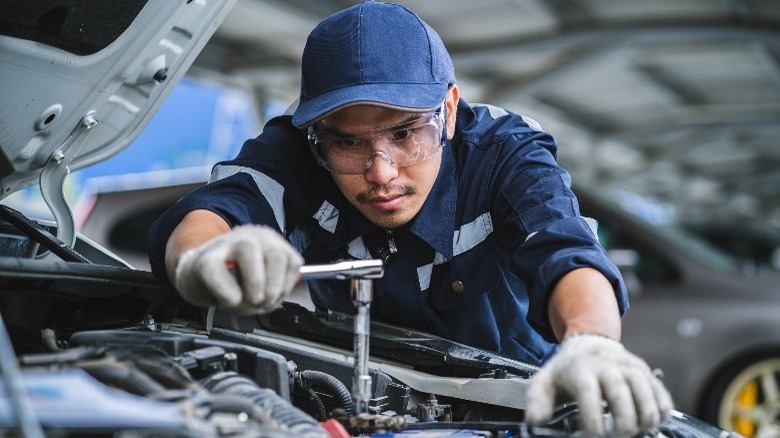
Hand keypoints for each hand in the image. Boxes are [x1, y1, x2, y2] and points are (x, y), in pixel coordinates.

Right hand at [173, 225, 303, 314]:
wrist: (194, 275)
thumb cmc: (231, 282)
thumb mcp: (260, 285)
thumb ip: (273, 290)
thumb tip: (272, 300)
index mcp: (269, 241)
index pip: (292, 260)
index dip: (286, 286)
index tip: (275, 299)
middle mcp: (252, 236)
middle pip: (275, 254)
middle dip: (273, 288)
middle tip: (262, 303)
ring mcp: (227, 243)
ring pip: (249, 251)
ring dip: (254, 285)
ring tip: (245, 301)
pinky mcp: (205, 258)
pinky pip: (218, 272)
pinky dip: (227, 293)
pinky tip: (227, 300)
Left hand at [525, 333, 672, 436]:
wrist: (588, 343)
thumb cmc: (567, 370)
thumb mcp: (545, 382)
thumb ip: (537, 402)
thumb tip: (536, 422)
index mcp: (580, 370)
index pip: (588, 392)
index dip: (592, 416)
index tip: (595, 434)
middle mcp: (606, 366)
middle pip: (619, 390)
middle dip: (624, 417)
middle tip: (623, 435)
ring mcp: (627, 367)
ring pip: (643, 387)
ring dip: (646, 413)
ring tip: (641, 429)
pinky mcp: (644, 371)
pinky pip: (659, 389)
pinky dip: (662, 407)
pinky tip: (656, 421)